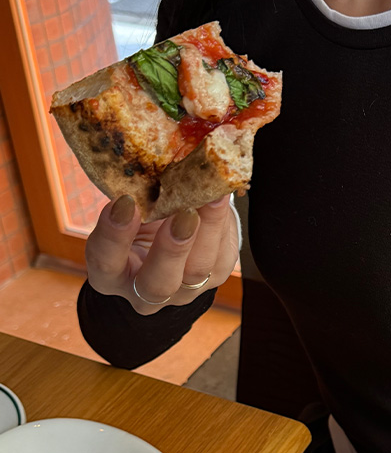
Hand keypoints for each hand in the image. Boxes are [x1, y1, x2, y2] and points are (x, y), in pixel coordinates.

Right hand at [85, 194, 237, 314]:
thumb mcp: (128, 211)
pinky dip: (223, 225)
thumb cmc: (140, 219)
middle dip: (172, 249)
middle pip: (158, 284)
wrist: (172, 234)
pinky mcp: (214, 277)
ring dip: (207, 232)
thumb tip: (148, 160)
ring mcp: (183, 291)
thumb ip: (132, 198)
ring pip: (198, 271)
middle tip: (183, 213)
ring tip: (212, 197)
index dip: (114, 235)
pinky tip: (221, 197)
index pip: (105, 262)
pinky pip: (221, 257)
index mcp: (110, 275)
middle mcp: (145, 292)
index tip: (125, 201)